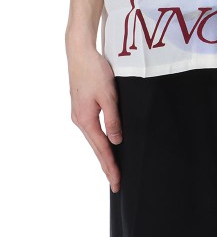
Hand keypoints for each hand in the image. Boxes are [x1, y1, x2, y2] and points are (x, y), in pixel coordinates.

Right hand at [67, 46, 122, 192]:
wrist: (80, 53)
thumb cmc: (95, 71)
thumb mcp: (108, 95)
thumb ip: (113, 119)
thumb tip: (117, 141)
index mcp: (86, 120)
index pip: (102, 149)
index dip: (110, 166)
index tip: (117, 182)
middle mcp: (80, 120)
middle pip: (96, 148)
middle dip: (107, 165)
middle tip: (116, 183)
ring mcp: (79, 114)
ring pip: (94, 139)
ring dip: (103, 154)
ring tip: (112, 168)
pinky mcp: (81, 107)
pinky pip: (92, 130)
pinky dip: (100, 141)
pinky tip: (105, 143)